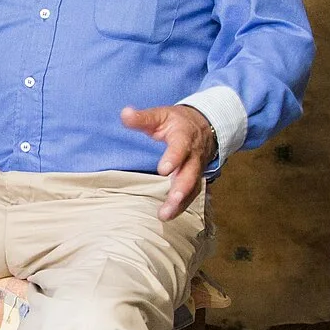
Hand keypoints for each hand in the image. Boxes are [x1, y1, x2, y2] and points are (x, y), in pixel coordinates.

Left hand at [121, 104, 215, 220]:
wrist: (204, 125)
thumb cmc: (176, 121)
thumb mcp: (160, 115)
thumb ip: (142, 118)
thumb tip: (124, 114)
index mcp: (184, 137)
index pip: (181, 148)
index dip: (174, 158)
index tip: (163, 170)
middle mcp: (193, 155)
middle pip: (190, 173)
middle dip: (181, 189)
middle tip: (171, 201)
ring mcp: (196, 168)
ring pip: (193, 187)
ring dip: (181, 203)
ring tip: (165, 215)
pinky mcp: (196, 178)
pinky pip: (193, 193)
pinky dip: (183, 206)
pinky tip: (170, 215)